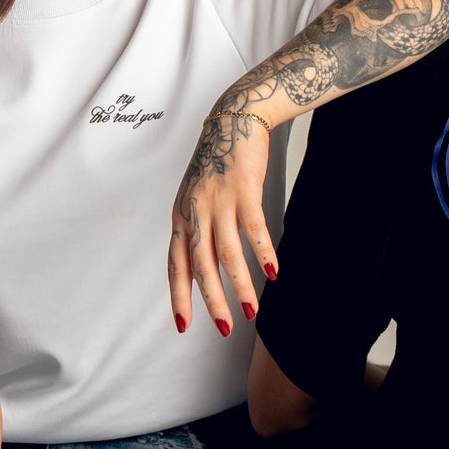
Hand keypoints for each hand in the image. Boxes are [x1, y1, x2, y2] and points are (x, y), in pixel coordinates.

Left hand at [170, 97, 275, 338]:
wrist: (233, 120)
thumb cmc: (216, 163)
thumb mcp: (196, 197)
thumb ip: (198, 229)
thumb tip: (205, 267)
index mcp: (180, 216)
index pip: (176, 264)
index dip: (180, 296)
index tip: (184, 325)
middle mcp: (195, 211)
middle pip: (201, 266)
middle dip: (213, 301)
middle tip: (226, 328)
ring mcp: (219, 201)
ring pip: (228, 254)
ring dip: (241, 286)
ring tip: (253, 311)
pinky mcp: (244, 190)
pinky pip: (254, 230)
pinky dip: (264, 253)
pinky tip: (273, 273)